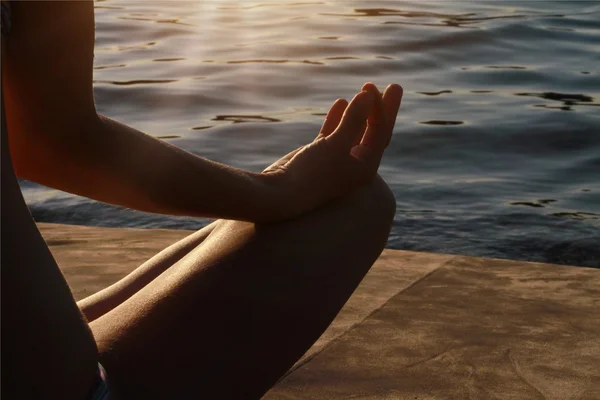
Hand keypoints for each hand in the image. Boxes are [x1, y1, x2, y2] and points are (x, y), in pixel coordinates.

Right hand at [263, 82, 402, 218]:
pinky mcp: (319, 156)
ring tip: (366, 90)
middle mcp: (355, 165)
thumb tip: (368, 95)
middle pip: (374, 132)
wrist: (279, 195)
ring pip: (353, 130)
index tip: (369, 88)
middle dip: (382, 109)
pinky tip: (340, 102)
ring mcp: (337, 160)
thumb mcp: (335, 146)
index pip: (379, 133)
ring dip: (359, 111)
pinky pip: (333, 133)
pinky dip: (337, 118)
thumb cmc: (311, 174)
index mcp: (365, 168)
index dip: (377, 109)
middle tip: (395, 86)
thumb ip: (353, 120)